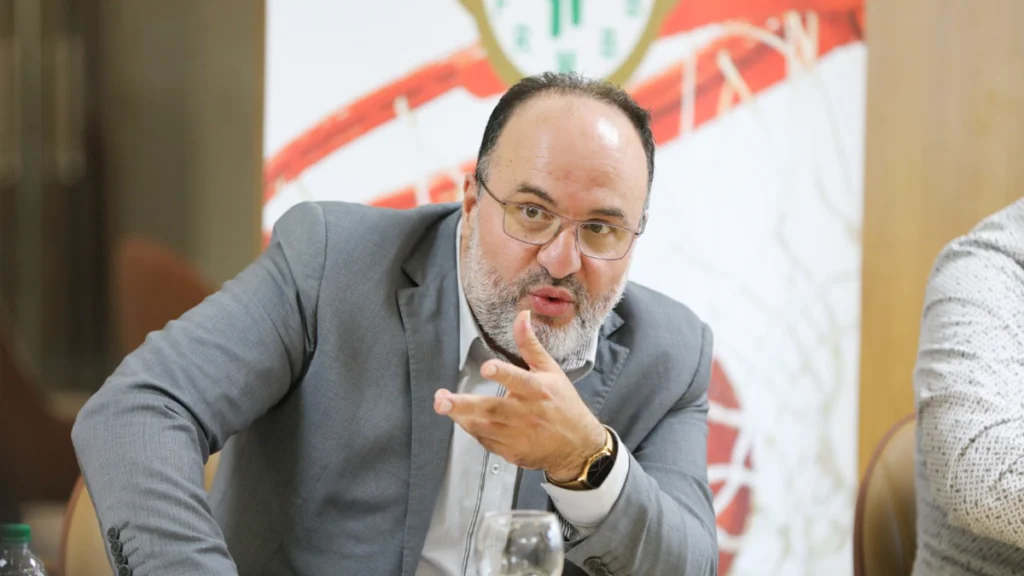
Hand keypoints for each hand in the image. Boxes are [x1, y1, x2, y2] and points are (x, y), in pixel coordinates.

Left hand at [434, 310, 605, 481]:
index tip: (486, 367)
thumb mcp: (551, 371)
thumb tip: (521, 316)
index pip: (519, 380)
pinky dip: (473, 430)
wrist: (578, 446)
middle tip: (442, 400)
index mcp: (539, 390)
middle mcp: (527, 414)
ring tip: (444, 406)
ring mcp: (519, 435)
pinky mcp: (512, 451)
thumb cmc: (564, 404)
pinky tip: (463, 420)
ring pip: (484, 427)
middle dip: (464, 404)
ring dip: (462, 417)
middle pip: (492, 408)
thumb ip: (530, 345)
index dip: (502, 373)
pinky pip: (486, 441)